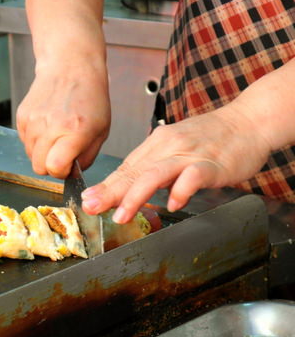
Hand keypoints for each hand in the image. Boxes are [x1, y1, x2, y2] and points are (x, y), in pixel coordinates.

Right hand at [16, 56, 110, 178]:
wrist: (70, 67)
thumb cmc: (89, 97)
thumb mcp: (101, 130)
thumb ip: (87, 157)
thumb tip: (70, 174)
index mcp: (73, 131)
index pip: (54, 168)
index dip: (61, 171)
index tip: (68, 164)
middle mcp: (50, 126)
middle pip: (39, 167)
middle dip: (51, 165)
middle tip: (62, 152)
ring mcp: (33, 121)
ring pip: (30, 156)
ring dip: (42, 153)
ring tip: (55, 136)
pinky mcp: (22, 116)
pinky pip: (24, 142)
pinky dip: (34, 140)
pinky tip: (47, 126)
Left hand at [81, 104, 271, 222]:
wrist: (249, 121)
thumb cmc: (211, 139)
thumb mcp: (174, 150)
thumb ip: (153, 170)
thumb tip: (127, 192)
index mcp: (157, 144)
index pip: (126, 167)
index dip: (106, 185)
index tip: (88, 199)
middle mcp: (169, 146)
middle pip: (134, 171)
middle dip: (110, 191)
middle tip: (92, 207)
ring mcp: (189, 154)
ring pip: (156, 174)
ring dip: (135, 195)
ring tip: (121, 214)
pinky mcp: (211, 163)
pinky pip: (193, 177)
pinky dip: (181, 190)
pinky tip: (172, 204)